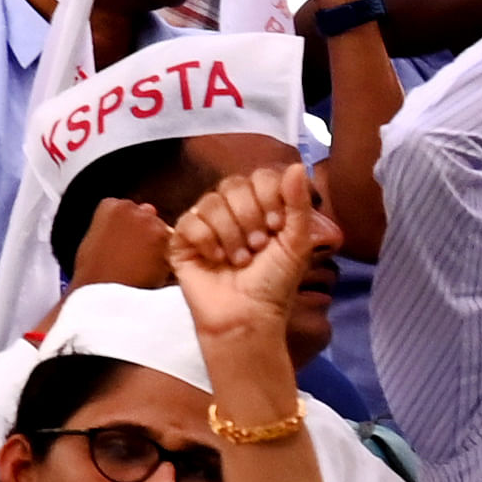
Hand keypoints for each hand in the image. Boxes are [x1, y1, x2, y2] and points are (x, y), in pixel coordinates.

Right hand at [163, 160, 319, 354]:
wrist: (246, 316)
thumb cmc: (274, 283)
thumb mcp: (296, 243)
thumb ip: (298, 204)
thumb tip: (299, 166)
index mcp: (261, 208)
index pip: (260, 177)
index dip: (268, 197)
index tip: (277, 226)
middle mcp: (232, 211)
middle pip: (233, 185)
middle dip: (249, 218)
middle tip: (258, 246)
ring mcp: (206, 224)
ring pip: (211, 202)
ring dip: (230, 234)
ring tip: (239, 260)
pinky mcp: (183, 240)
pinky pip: (189, 221)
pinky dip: (206, 241)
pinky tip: (215, 260)